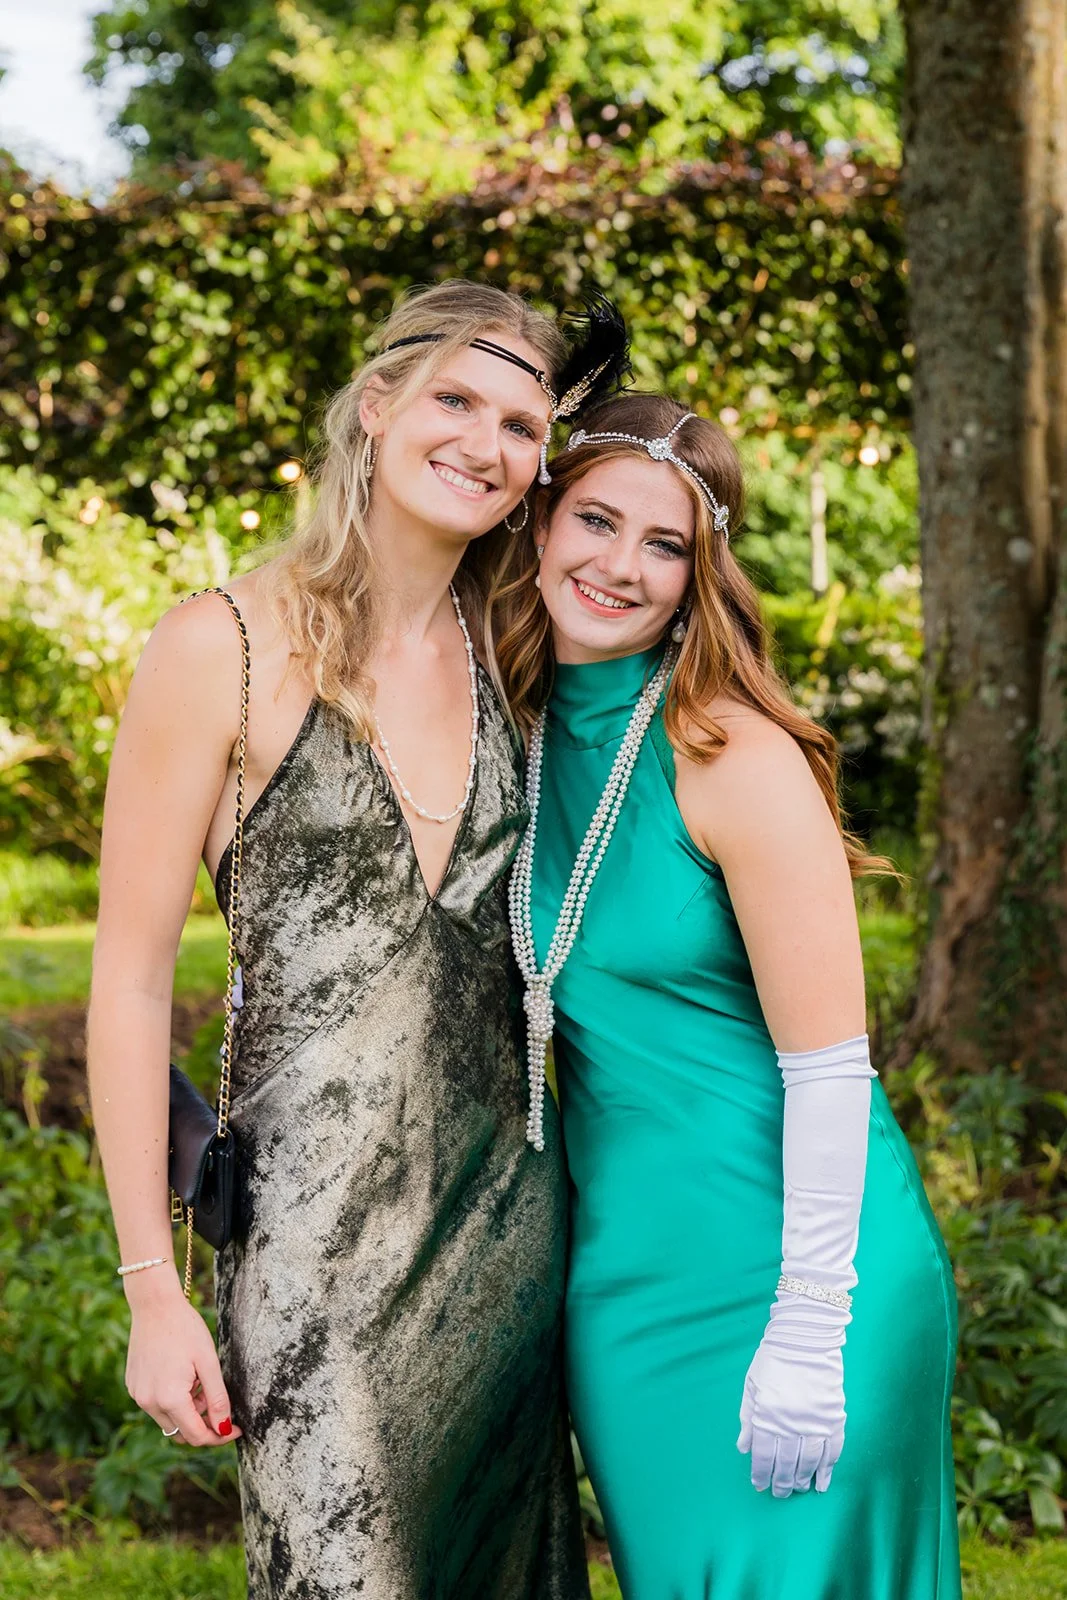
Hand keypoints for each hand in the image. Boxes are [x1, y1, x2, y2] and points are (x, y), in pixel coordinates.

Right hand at [124, 1269, 242, 1446]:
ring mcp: (138, 1396)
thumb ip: (217, 1399)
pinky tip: (183, 1375)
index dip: (219, 1436)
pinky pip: (156, 1406)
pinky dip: (173, 1401)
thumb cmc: (185, 1329)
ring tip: (199, 1381)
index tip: (237, 1428)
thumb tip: (223, 1428)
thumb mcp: (209, 1362)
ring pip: (169, 1420)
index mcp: (169, 1399)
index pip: (197, 1436)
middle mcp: (149, 1403)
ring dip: (188, 1411)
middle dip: (204, 1423)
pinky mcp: (133, 1387)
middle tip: (218, 1400)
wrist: (155, 1305)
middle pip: (182, 1433)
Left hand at [736, 1332, 844, 1497]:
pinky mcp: (834, 1417)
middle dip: (782, 1482)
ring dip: (804, 1479)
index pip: (764, 1456)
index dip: (761, 1474)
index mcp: (767, 1415)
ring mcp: (815, 1422)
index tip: (759, 1486)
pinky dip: (828, 1468)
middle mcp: (791, 1424)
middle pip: (786, 1464)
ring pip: (810, 1461)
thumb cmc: (772, 1360)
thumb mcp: (751, 1386)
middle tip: (779, 1493)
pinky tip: (822, 1481)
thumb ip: (747, 1419)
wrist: (805, 1337)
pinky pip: (832, 1449)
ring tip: (799, 1489)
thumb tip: (744, 1448)